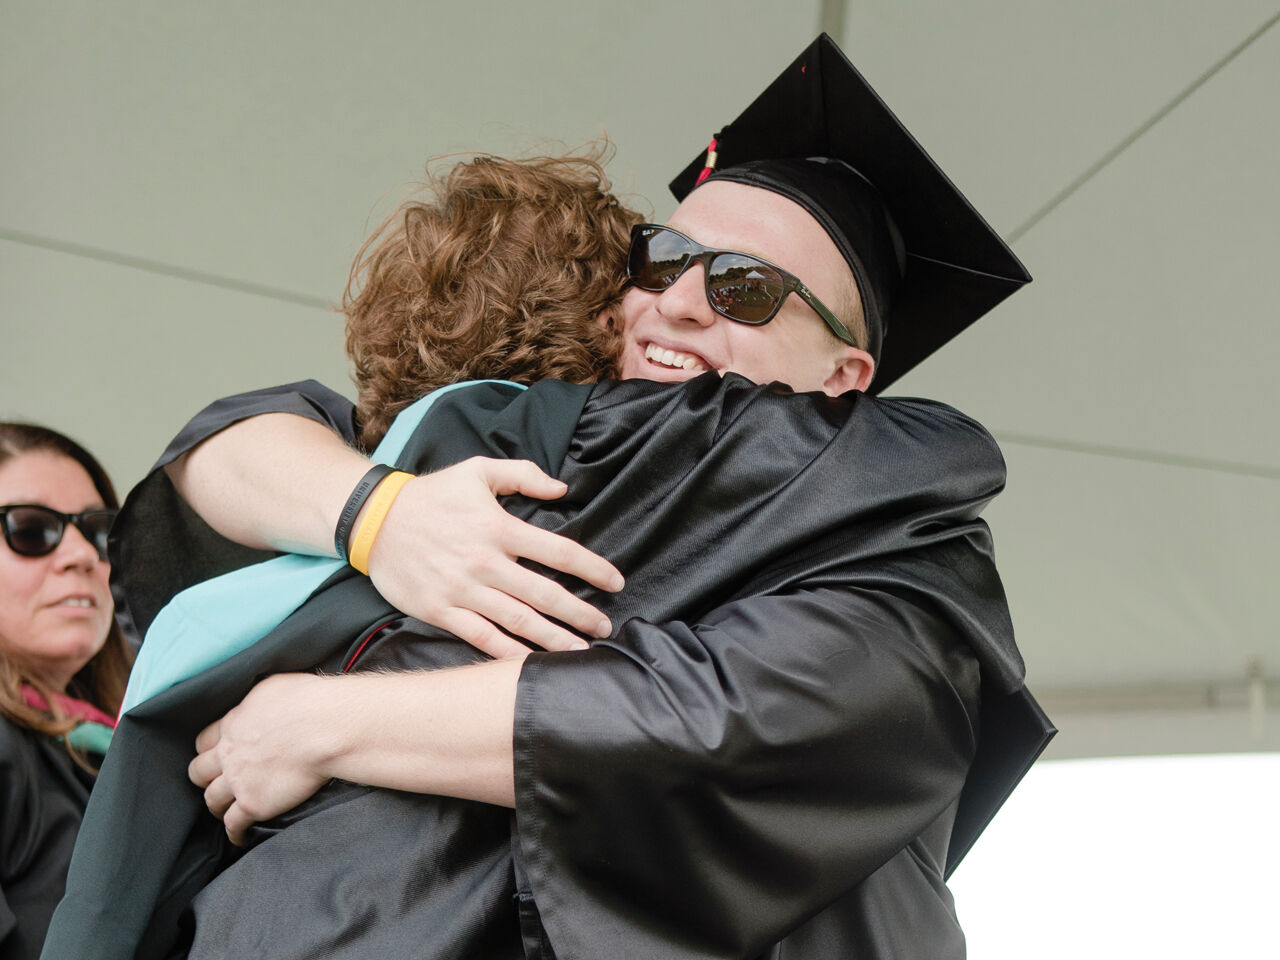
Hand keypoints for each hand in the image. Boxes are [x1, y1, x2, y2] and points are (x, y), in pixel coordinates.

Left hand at [188, 673, 331, 845]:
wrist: (324, 727)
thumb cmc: (308, 701)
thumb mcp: (274, 685)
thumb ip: (258, 698)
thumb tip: (263, 700)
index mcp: (233, 724)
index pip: (204, 740)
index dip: (209, 748)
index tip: (217, 752)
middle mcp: (229, 754)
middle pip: (198, 772)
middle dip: (205, 777)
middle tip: (217, 781)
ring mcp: (238, 781)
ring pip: (211, 800)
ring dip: (217, 805)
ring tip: (226, 810)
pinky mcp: (253, 804)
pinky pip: (233, 825)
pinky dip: (235, 833)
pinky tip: (241, 836)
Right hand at [365, 457, 623, 658]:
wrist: (374, 519)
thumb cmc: (432, 494)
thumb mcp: (477, 470)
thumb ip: (523, 475)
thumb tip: (562, 489)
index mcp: (499, 527)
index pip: (558, 552)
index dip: (592, 568)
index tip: (615, 582)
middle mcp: (485, 562)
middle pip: (545, 594)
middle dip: (580, 613)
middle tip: (605, 626)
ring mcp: (462, 590)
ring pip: (518, 621)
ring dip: (554, 639)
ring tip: (581, 652)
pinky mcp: (441, 611)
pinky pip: (481, 638)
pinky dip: (509, 654)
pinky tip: (532, 665)